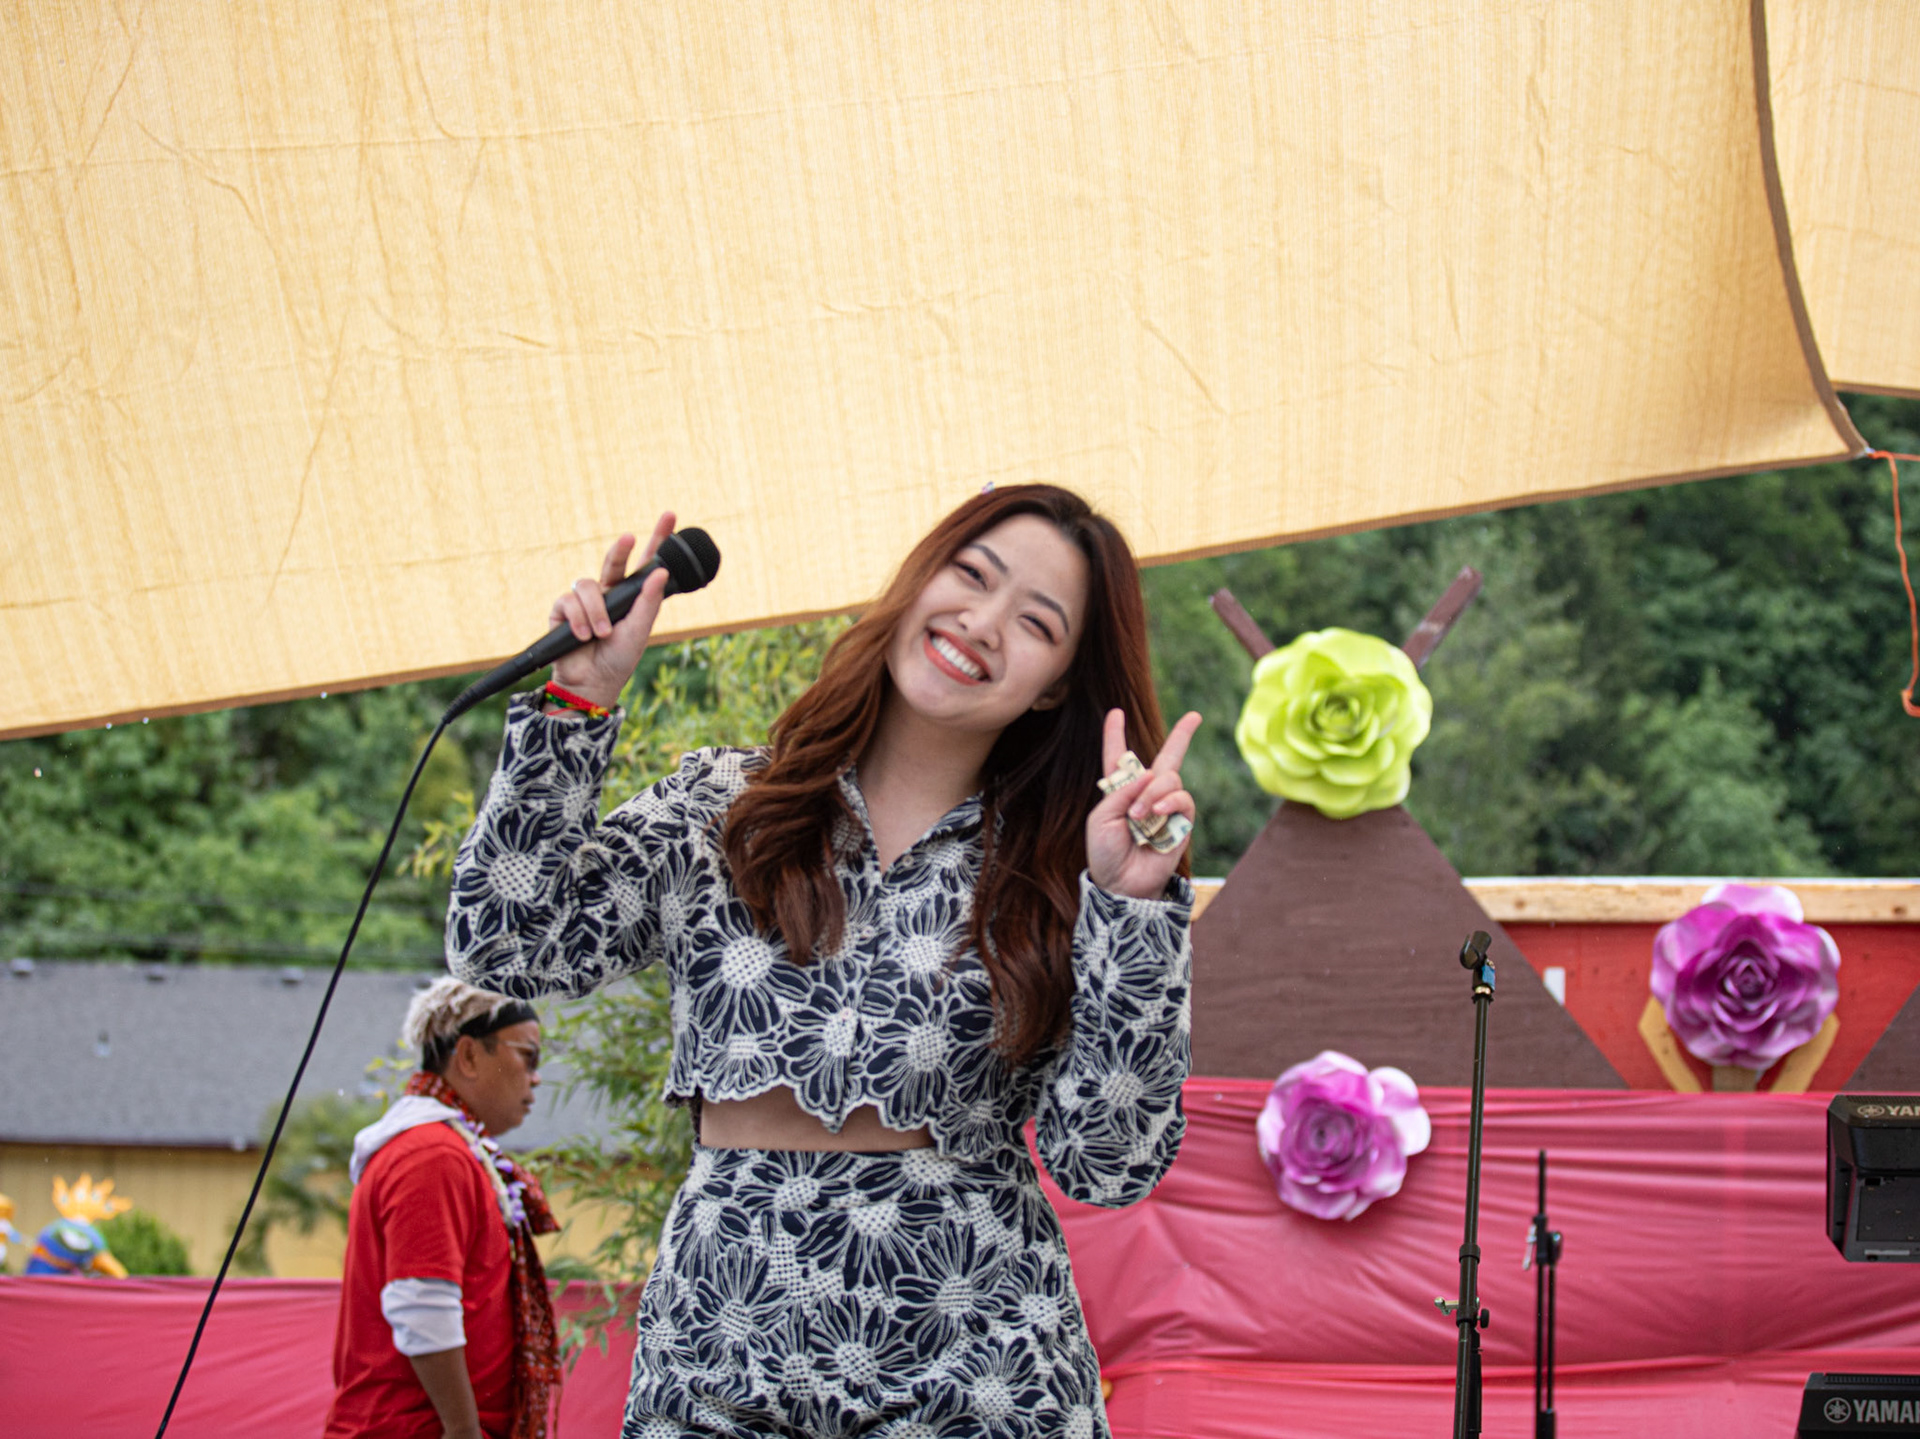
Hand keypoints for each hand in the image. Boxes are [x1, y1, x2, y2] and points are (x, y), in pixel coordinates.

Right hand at [547, 512, 675, 710]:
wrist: (591, 683)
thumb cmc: (619, 658)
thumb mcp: (639, 631)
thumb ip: (649, 602)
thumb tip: (662, 571)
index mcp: (632, 596)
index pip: (646, 563)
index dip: (657, 539)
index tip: (670, 515)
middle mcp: (608, 593)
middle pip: (614, 560)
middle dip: (620, 548)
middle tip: (629, 538)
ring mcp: (585, 600)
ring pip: (587, 585)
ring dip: (595, 612)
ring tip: (602, 633)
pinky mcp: (563, 610)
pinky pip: (568, 601)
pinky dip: (578, 619)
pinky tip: (583, 636)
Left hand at [1086, 708, 1200, 899]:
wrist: (1121, 883)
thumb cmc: (1106, 853)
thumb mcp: (1101, 818)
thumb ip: (1121, 792)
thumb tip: (1148, 773)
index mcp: (1120, 791)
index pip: (1119, 758)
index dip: (1114, 735)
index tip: (1115, 713)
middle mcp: (1146, 794)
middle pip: (1167, 757)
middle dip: (1183, 735)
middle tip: (1196, 716)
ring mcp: (1166, 807)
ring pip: (1170, 778)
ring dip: (1154, 792)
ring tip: (1140, 815)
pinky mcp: (1181, 822)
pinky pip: (1182, 799)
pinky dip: (1169, 801)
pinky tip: (1157, 812)